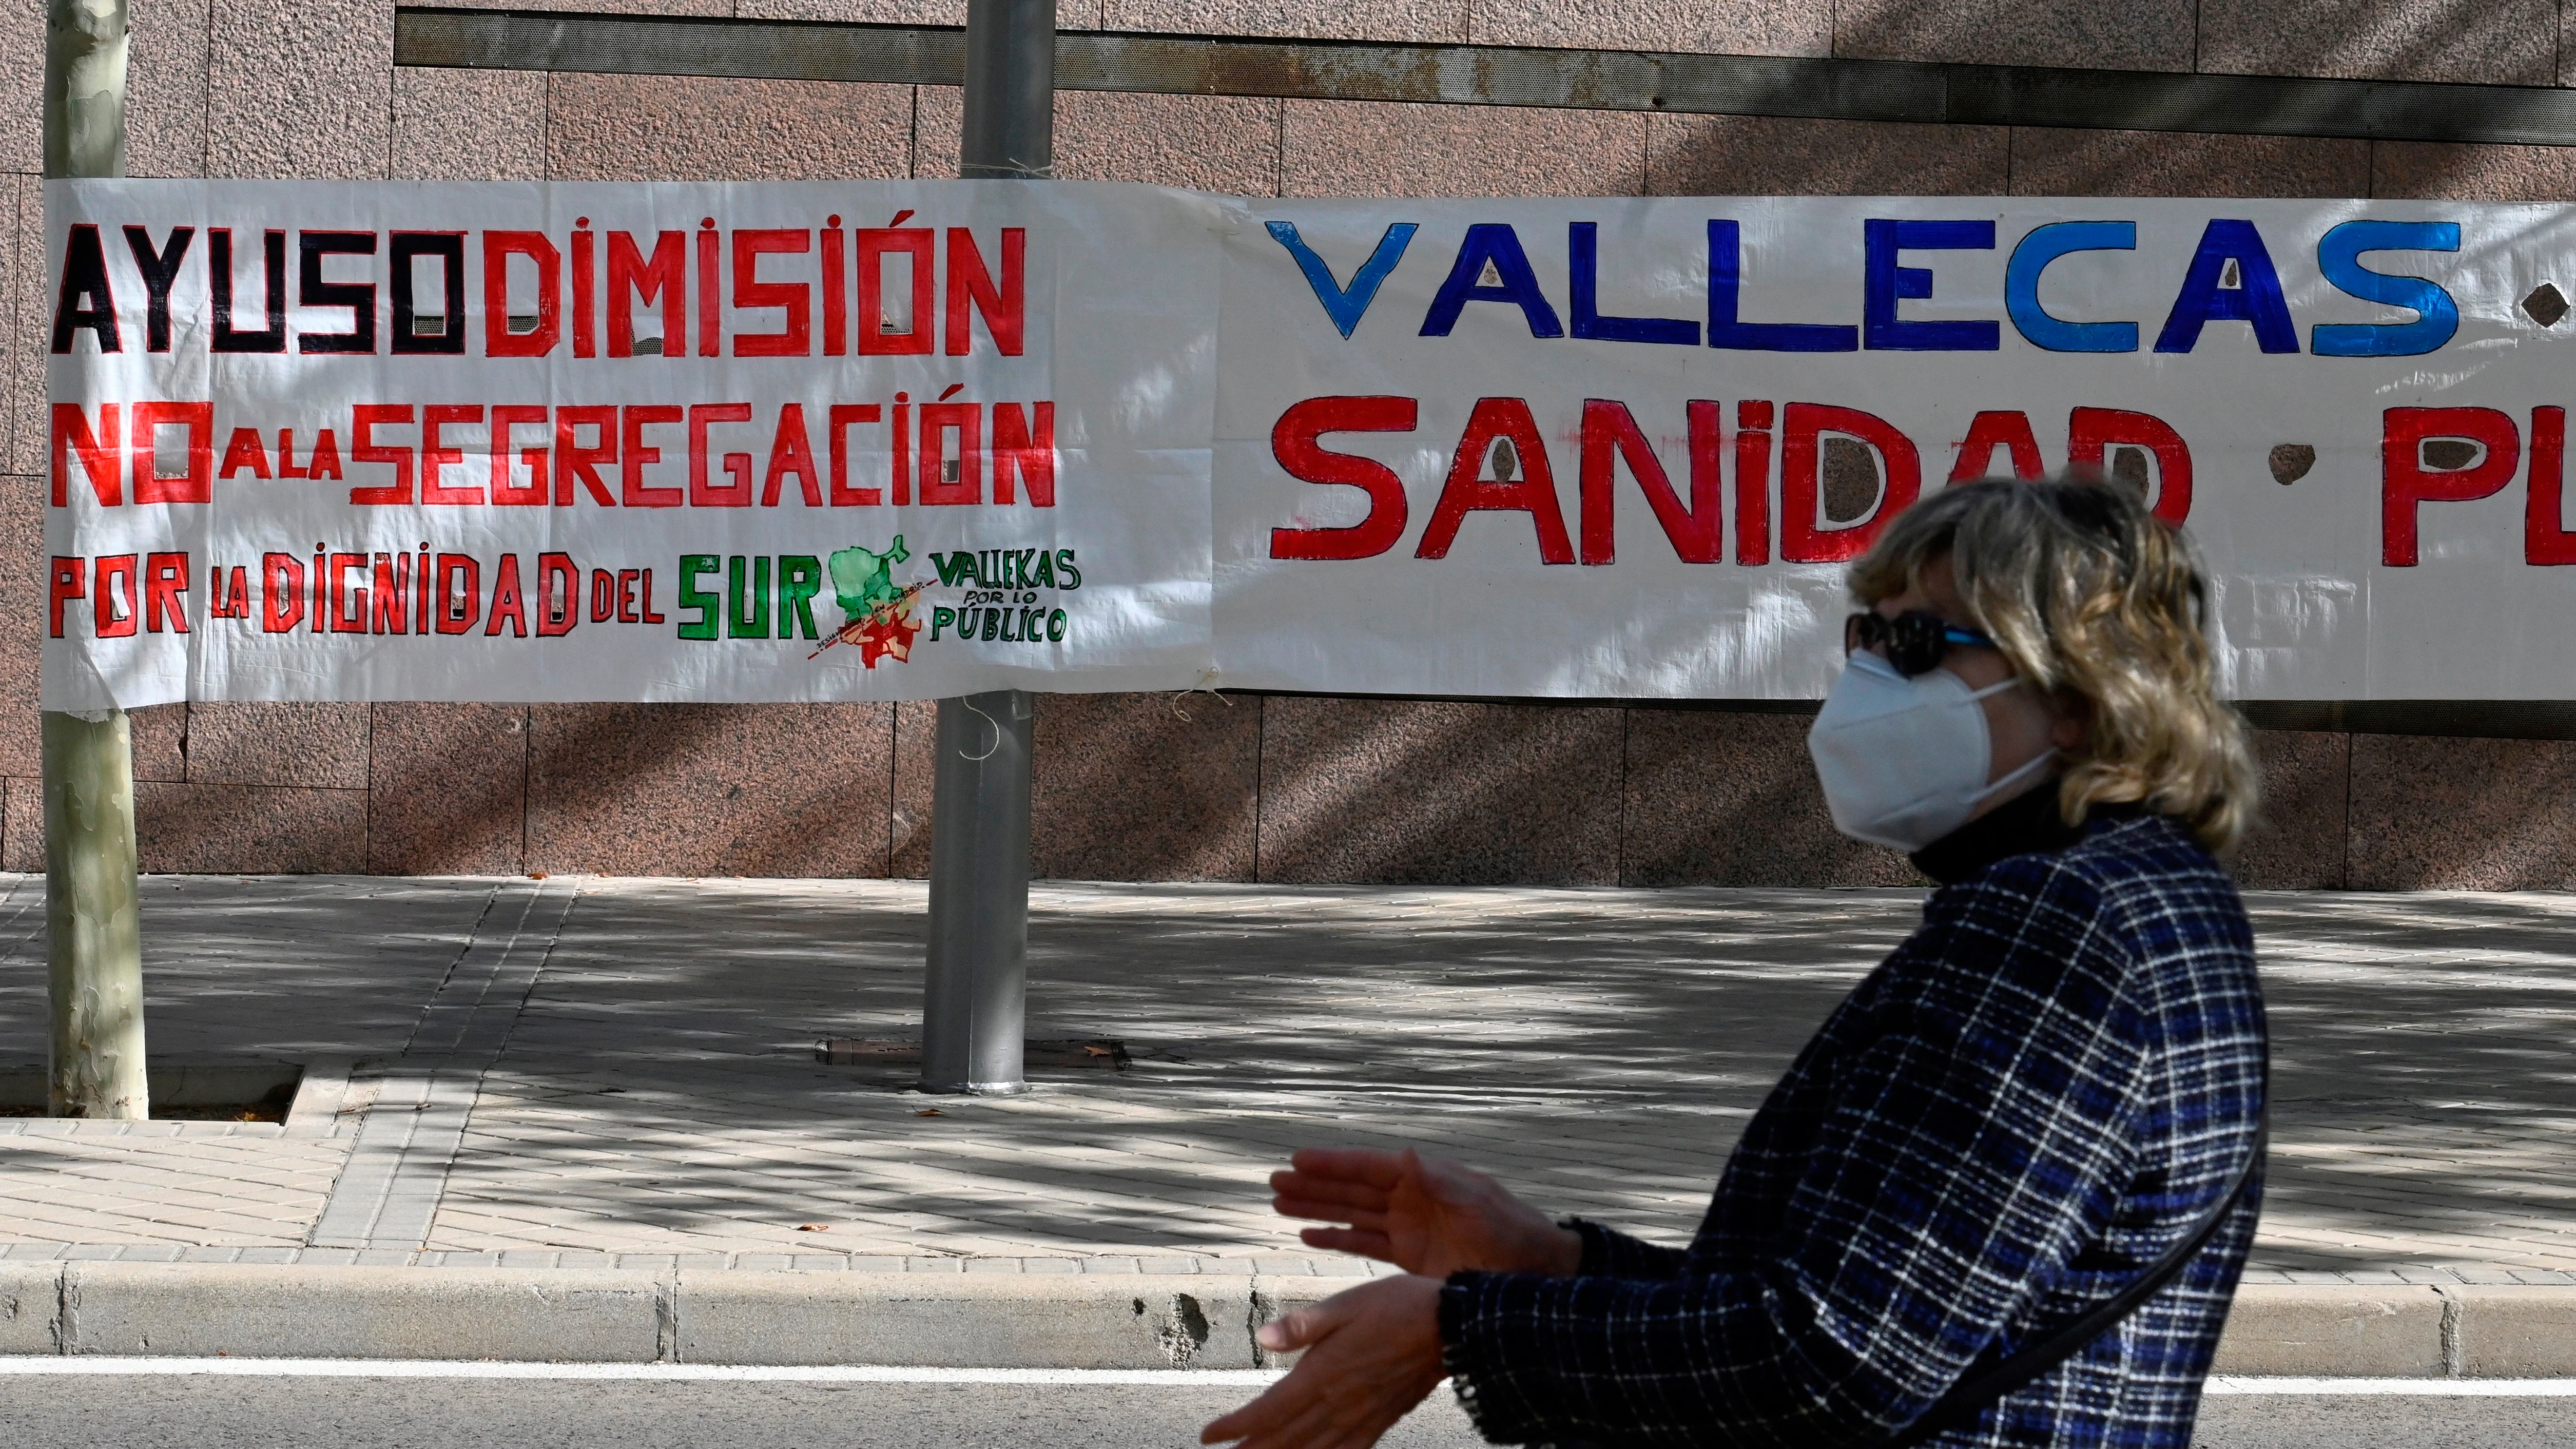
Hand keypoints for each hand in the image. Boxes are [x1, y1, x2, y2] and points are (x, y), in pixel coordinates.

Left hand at [1201, 1275, 1445, 1448]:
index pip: (1269, 1410)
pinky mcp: (1380, 1422)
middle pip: (1284, 1440)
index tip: (1210, 1437)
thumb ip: (1303, 1325)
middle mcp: (1338, 1403)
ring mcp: (1360, 1418)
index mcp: (1323, 1372)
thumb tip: (1262, 1338)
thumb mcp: (1346, 1303)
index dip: (1236, 1427)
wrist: (1453, 1328)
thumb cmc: (1398, 1305)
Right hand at [1270, 1147, 1580, 1278]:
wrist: (1532, 1272)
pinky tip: (1309, 1236)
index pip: (1368, 1167)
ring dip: (1316, 1209)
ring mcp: (1408, 1227)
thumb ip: (1440, 1182)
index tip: (1296, 1158)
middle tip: (1273, 1181)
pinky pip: (1364, 1243)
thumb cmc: (1511, 1233)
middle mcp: (1410, 1198)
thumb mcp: (1478, 1204)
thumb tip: (1407, 1154)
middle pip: (1352, 1188)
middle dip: (1313, 1185)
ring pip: (1351, 1214)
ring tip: (1278, 1205)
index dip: (1332, 1164)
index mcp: (1424, 1179)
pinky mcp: (1410, 1255)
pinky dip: (1336, 1239)